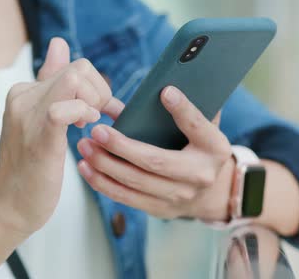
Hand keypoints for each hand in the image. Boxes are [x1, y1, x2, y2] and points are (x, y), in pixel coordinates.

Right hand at [0, 37, 123, 236]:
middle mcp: (23, 96)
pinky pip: (66, 108)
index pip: (71, 65)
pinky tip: (84, 130)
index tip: (97, 111)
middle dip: (100, 92)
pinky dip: (84, 114)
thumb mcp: (42, 118)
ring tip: (88, 125)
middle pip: (79, 68)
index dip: (94, 86)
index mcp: (24, 91)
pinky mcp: (40, 137)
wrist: (10, 205)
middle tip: (95, 120)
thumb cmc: (30, 166)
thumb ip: (52, 84)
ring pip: (75, 79)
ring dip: (95, 102)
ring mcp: (29, 115)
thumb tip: (59, 44)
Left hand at [77, 86, 234, 220]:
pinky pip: (126, 198)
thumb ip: (183, 111)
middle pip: (155, 162)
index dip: (183, 110)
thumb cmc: (198, 147)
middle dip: (122, 146)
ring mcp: (179, 197)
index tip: (165, 91)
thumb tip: (156, 89)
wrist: (211, 191)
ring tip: (84, 146)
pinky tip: (86, 167)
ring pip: (135, 182)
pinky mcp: (160, 209)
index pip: (198, 127)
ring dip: (104, 165)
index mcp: (214, 148)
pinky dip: (103, 183)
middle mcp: (199, 175)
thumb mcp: (200, 128)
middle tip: (97, 130)